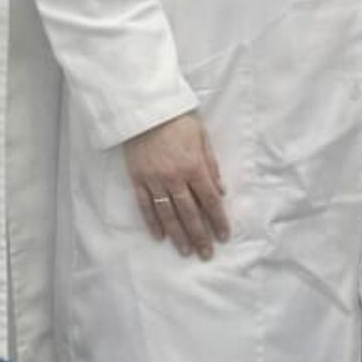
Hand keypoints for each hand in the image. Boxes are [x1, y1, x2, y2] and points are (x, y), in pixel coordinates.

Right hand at [124, 111, 229, 259]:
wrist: (145, 107)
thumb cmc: (177, 119)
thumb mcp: (202, 137)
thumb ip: (211, 165)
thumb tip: (221, 191)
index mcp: (194, 166)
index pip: (210, 200)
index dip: (218, 220)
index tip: (223, 236)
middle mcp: (175, 177)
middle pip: (190, 213)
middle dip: (200, 235)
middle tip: (206, 254)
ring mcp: (154, 180)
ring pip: (168, 214)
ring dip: (178, 235)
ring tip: (186, 251)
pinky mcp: (138, 178)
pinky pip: (145, 205)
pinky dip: (152, 222)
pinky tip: (159, 236)